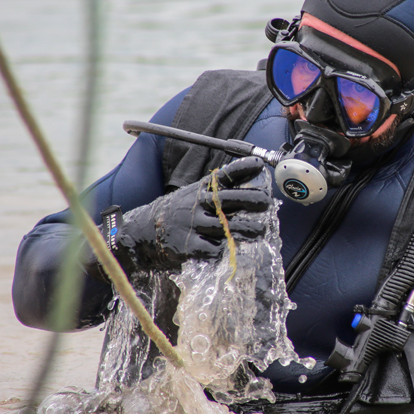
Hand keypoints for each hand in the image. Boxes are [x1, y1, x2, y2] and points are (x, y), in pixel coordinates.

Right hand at [104, 157, 270, 274]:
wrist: (146, 230)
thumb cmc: (181, 210)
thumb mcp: (197, 193)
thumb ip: (220, 189)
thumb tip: (251, 179)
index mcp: (203, 190)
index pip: (225, 175)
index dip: (242, 169)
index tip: (260, 164)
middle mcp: (199, 204)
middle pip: (228, 199)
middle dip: (250, 200)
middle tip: (267, 203)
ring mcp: (193, 224)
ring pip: (224, 227)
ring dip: (245, 229)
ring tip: (260, 230)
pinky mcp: (188, 245)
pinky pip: (210, 248)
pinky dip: (221, 249)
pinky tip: (229, 249)